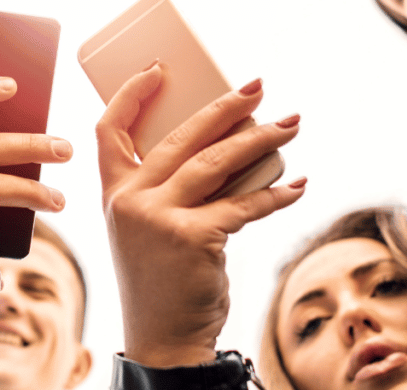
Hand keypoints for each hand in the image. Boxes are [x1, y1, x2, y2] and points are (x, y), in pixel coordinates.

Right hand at [97, 66, 304, 367]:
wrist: (163, 337)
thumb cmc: (161, 278)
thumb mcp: (146, 227)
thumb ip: (168, 188)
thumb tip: (226, 145)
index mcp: (114, 193)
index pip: (110, 130)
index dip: (131, 94)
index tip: (159, 69)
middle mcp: (130, 200)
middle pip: (179, 136)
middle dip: (224, 106)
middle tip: (258, 87)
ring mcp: (159, 217)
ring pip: (216, 161)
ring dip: (260, 139)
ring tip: (291, 123)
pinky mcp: (193, 237)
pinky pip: (243, 205)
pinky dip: (276, 194)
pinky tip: (296, 185)